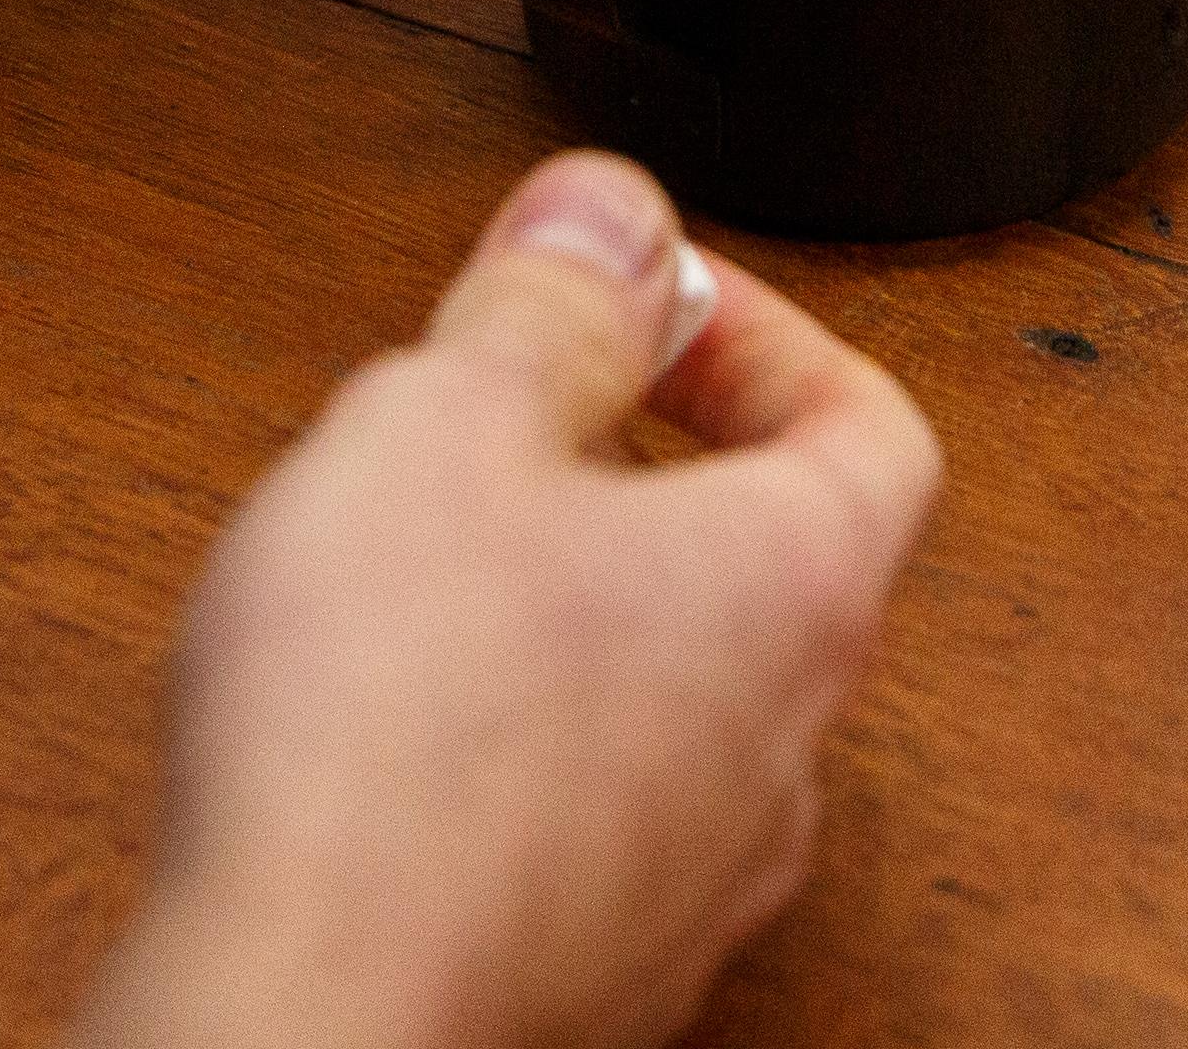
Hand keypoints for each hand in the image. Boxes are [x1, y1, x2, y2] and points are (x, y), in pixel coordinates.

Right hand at [75, 155, 942, 1048]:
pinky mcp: (599, 965)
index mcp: (791, 588)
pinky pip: (599, 811)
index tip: (641, 304)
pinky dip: (525, 738)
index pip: (874, 420)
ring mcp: (697, 878)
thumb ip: (543, 302)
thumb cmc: (388, 745)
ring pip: (682, 693)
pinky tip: (396, 720)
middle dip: (644, 457)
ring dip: (580, 602)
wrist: (312, 1011)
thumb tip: (609, 217)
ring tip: (435, 560)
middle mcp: (782, 748)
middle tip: (516, 411)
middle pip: (772, 554)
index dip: (761, 334)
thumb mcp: (444, 426)